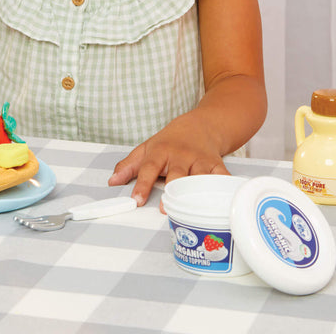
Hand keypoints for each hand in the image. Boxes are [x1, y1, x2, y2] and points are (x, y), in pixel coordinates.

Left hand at [107, 115, 228, 206]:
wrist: (200, 126)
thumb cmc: (170, 141)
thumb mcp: (146, 148)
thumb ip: (128, 166)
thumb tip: (112, 182)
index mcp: (161, 151)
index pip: (149, 168)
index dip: (142, 184)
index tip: (136, 200)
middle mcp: (181, 155)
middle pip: (177, 174)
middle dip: (172, 191)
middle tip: (164, 209)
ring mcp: (200, 160)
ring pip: (200, 177)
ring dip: (196, 193)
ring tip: (192, 211)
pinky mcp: (217, 165)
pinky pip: (222, 178)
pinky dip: (223, 189)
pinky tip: (222, 201)